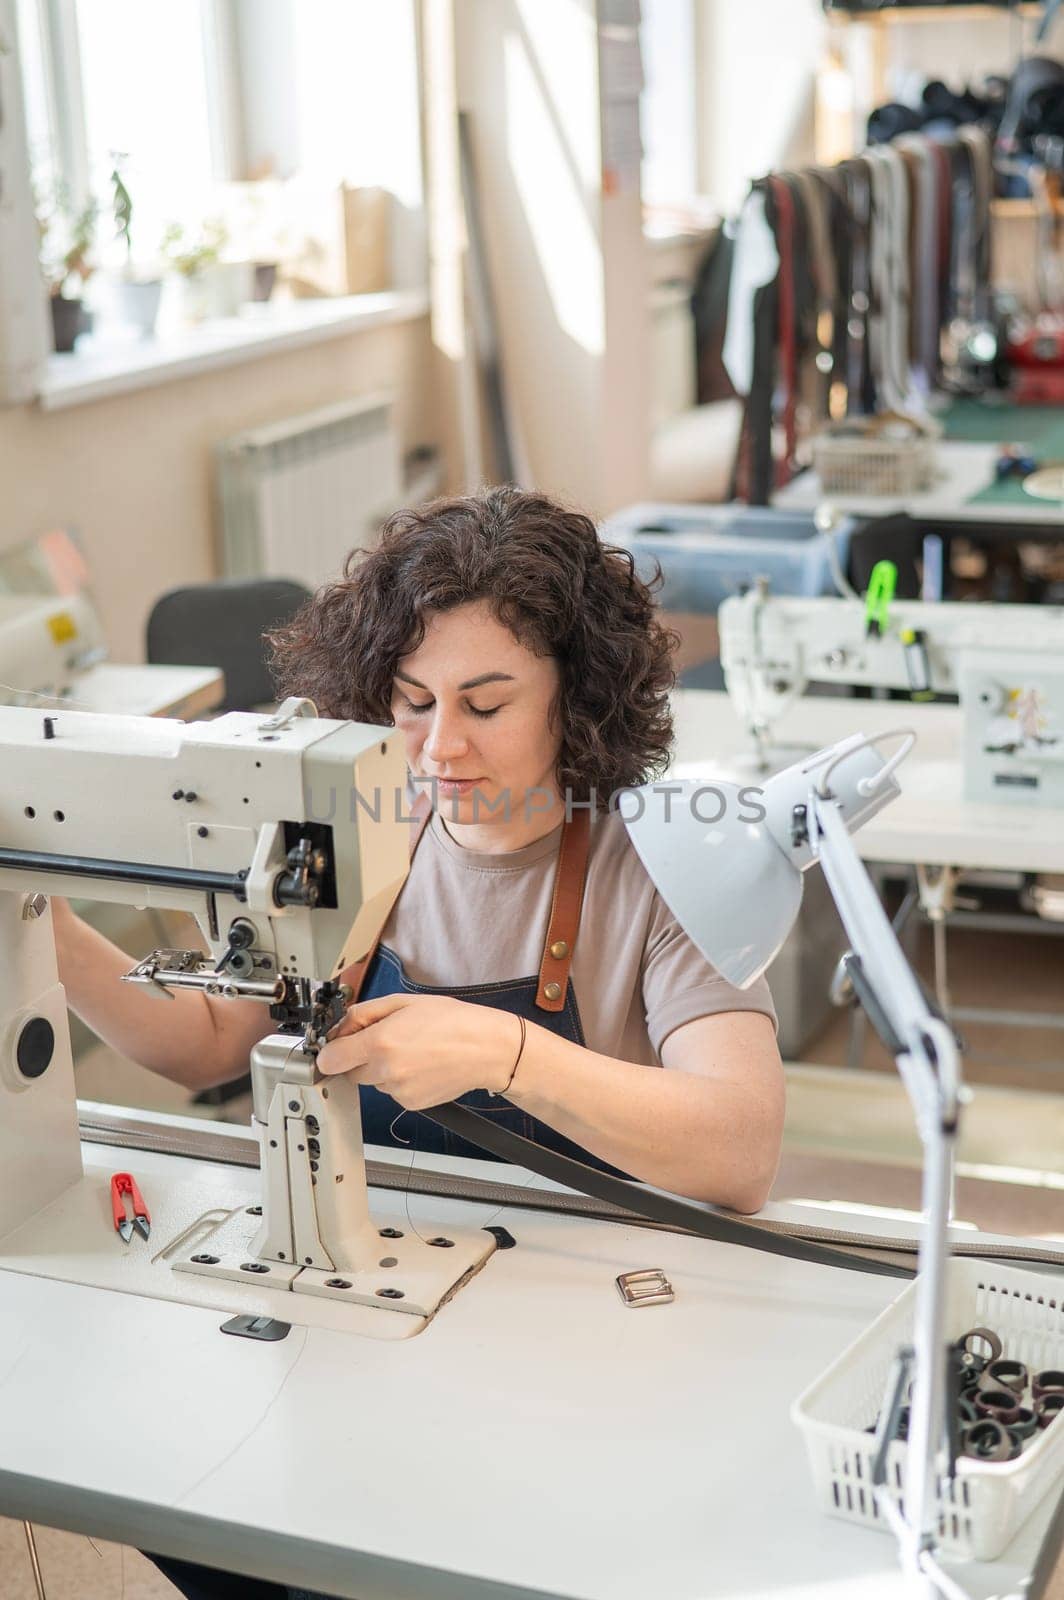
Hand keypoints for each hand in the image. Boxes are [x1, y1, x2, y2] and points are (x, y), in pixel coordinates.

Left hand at [316, 993, 522, 1108]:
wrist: (487, 1050)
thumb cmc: (452, 1021)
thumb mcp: (404, 1002)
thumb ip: (364, 1013)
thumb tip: (339, 1028)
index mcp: (380, 1042)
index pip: (330, 1058)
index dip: (330, 1051)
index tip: (337, 1046)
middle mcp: (386, 1070)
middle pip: (350, 1071)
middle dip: (360, 1056)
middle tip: (386, 1040)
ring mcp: (398, 1091)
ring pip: (373, 1081)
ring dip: (382, 1068)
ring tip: (412, 1050)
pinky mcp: (410, 1104)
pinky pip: (392, 1091)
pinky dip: (400, 1080)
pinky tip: (421, 1065)